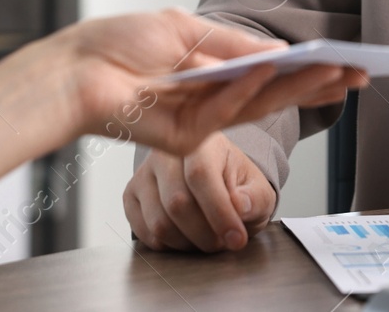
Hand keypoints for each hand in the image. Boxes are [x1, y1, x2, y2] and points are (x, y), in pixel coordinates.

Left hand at [54, 10, 364, 155]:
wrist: (75, 69)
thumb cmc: (120, 44)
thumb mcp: (183, 29)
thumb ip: (231, 44)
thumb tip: (281, 51)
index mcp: (215, 74)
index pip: (272, 75)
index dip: (308, 69)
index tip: (344, 60)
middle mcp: (213, 101)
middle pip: (275, 95)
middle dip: (316, 83)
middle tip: (356, 73)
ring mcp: (200, 123)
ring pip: (258, 107)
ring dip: (295, 87)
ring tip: (329, 68)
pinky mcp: (183, 140)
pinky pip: (222, 113)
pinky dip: (245, 89)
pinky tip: (268, 68)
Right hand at [124, 138, 275, 252]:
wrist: (213, 178)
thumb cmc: (235, 182)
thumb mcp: (258, 189)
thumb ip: (254, 198)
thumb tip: (239, 206)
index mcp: (201, 142)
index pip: (201, 176)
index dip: (219, 213)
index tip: (236, 238)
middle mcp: (166, 154)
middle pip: (177, 203)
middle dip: (205, 234)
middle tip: (223, 243)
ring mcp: (144, 174)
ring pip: (159, 223)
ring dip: (188, 243)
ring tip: (208, 239)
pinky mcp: (131, 196)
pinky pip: (145, 232)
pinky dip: (170, 245)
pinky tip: (187, 238)